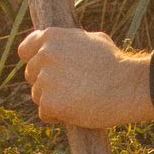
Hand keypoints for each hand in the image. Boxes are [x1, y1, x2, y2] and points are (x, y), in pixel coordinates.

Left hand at [16, 27, 153, 127]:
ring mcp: (45, 79)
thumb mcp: (92, 40)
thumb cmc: (115, 64)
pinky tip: (76, 112)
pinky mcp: (48, 102)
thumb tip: (58, 46)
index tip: (44, 70)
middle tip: (70, 89)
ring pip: (37, 95)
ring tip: (78, 100)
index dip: (34, 61)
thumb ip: (69, 43)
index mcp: (52, 37)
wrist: (127, 87)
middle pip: (31, 75)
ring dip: (53, 100)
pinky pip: (45, 113)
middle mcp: (44, 55)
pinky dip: (58, 116)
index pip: (25, 50)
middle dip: (46, 83)